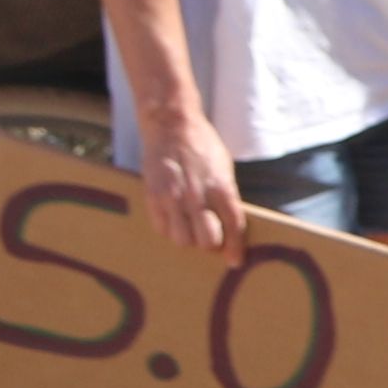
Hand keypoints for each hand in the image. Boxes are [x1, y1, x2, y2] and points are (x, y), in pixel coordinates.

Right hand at [137, 100, 244, 258]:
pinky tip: (173, 219)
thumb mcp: (224, 168)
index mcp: (221, 187)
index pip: (233, 226)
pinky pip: (161, 228)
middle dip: (210, 244)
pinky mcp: (153, 196)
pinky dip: (169, 229)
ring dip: (188, 238)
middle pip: (207, 240)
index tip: (235, 262)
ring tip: (189, 227)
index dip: (235, 248)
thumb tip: (231, 224)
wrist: (171, 126)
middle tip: (210, 238)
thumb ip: (226, 196)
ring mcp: (173, 197)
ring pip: (182, 239)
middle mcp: (197, 195)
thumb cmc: (202, 146)